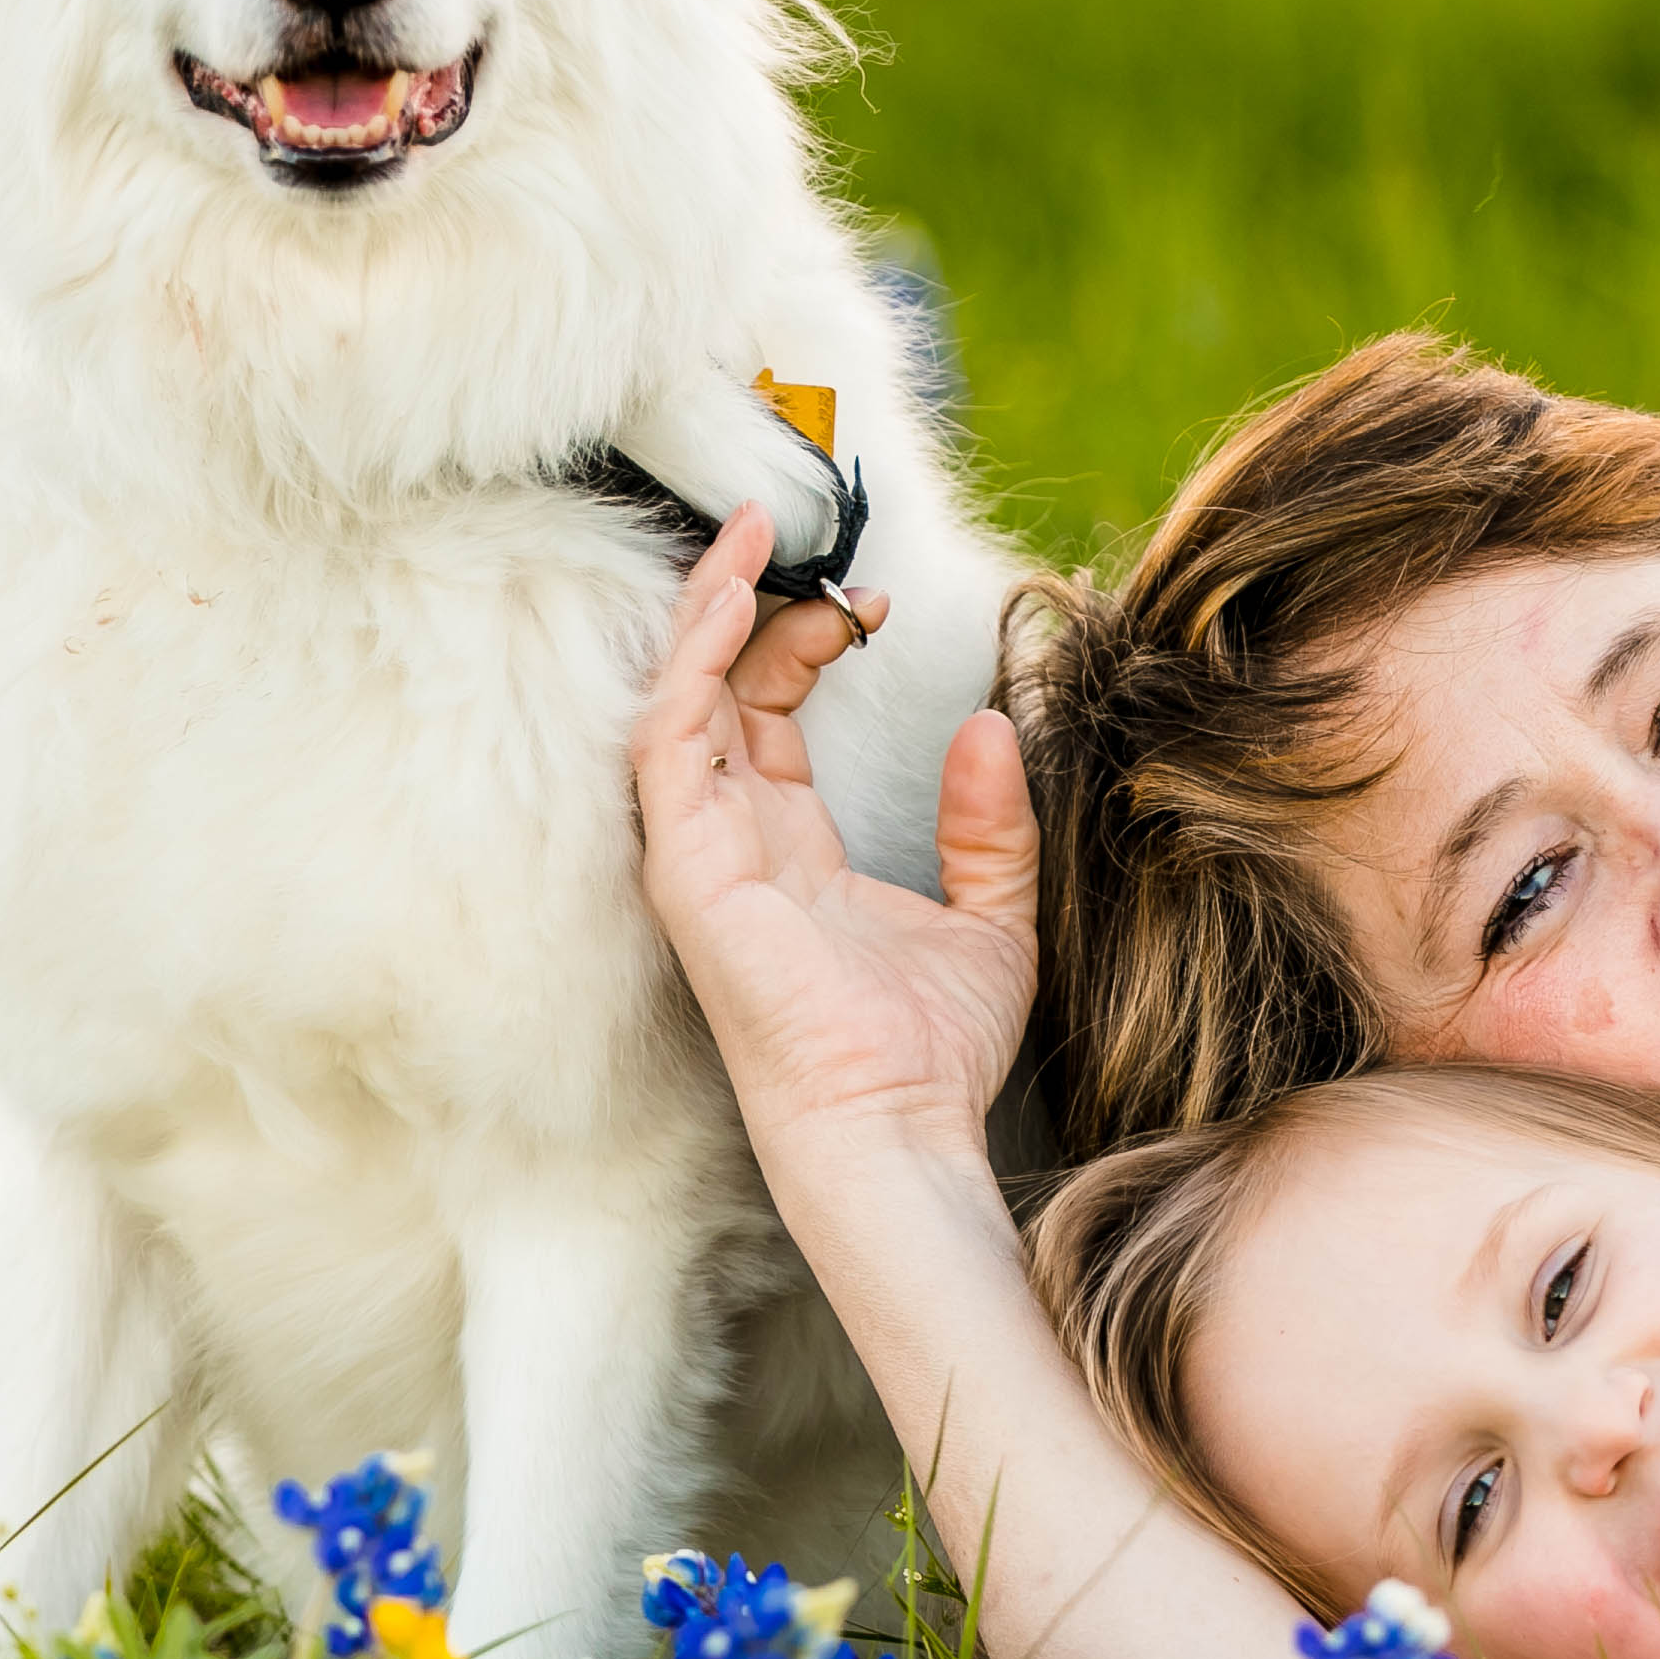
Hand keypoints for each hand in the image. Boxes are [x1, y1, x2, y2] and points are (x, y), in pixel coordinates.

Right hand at [631, 509, 1036, 1166]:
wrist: (898, 1124)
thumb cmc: (930, 1052)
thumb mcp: (991, 918)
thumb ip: (990, 827)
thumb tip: (988, 725)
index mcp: (787, 850)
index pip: (766, 714)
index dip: (808, 642)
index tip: (876, 603)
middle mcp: (732, 844)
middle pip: (718, 692)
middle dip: (753, 605)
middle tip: (807, 540)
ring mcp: (700, 855)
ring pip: (678, 700)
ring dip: (709, 611)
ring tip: (751, 533)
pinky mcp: (688, 867)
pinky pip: (668, 740)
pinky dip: (691, 661)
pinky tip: (730, 598)